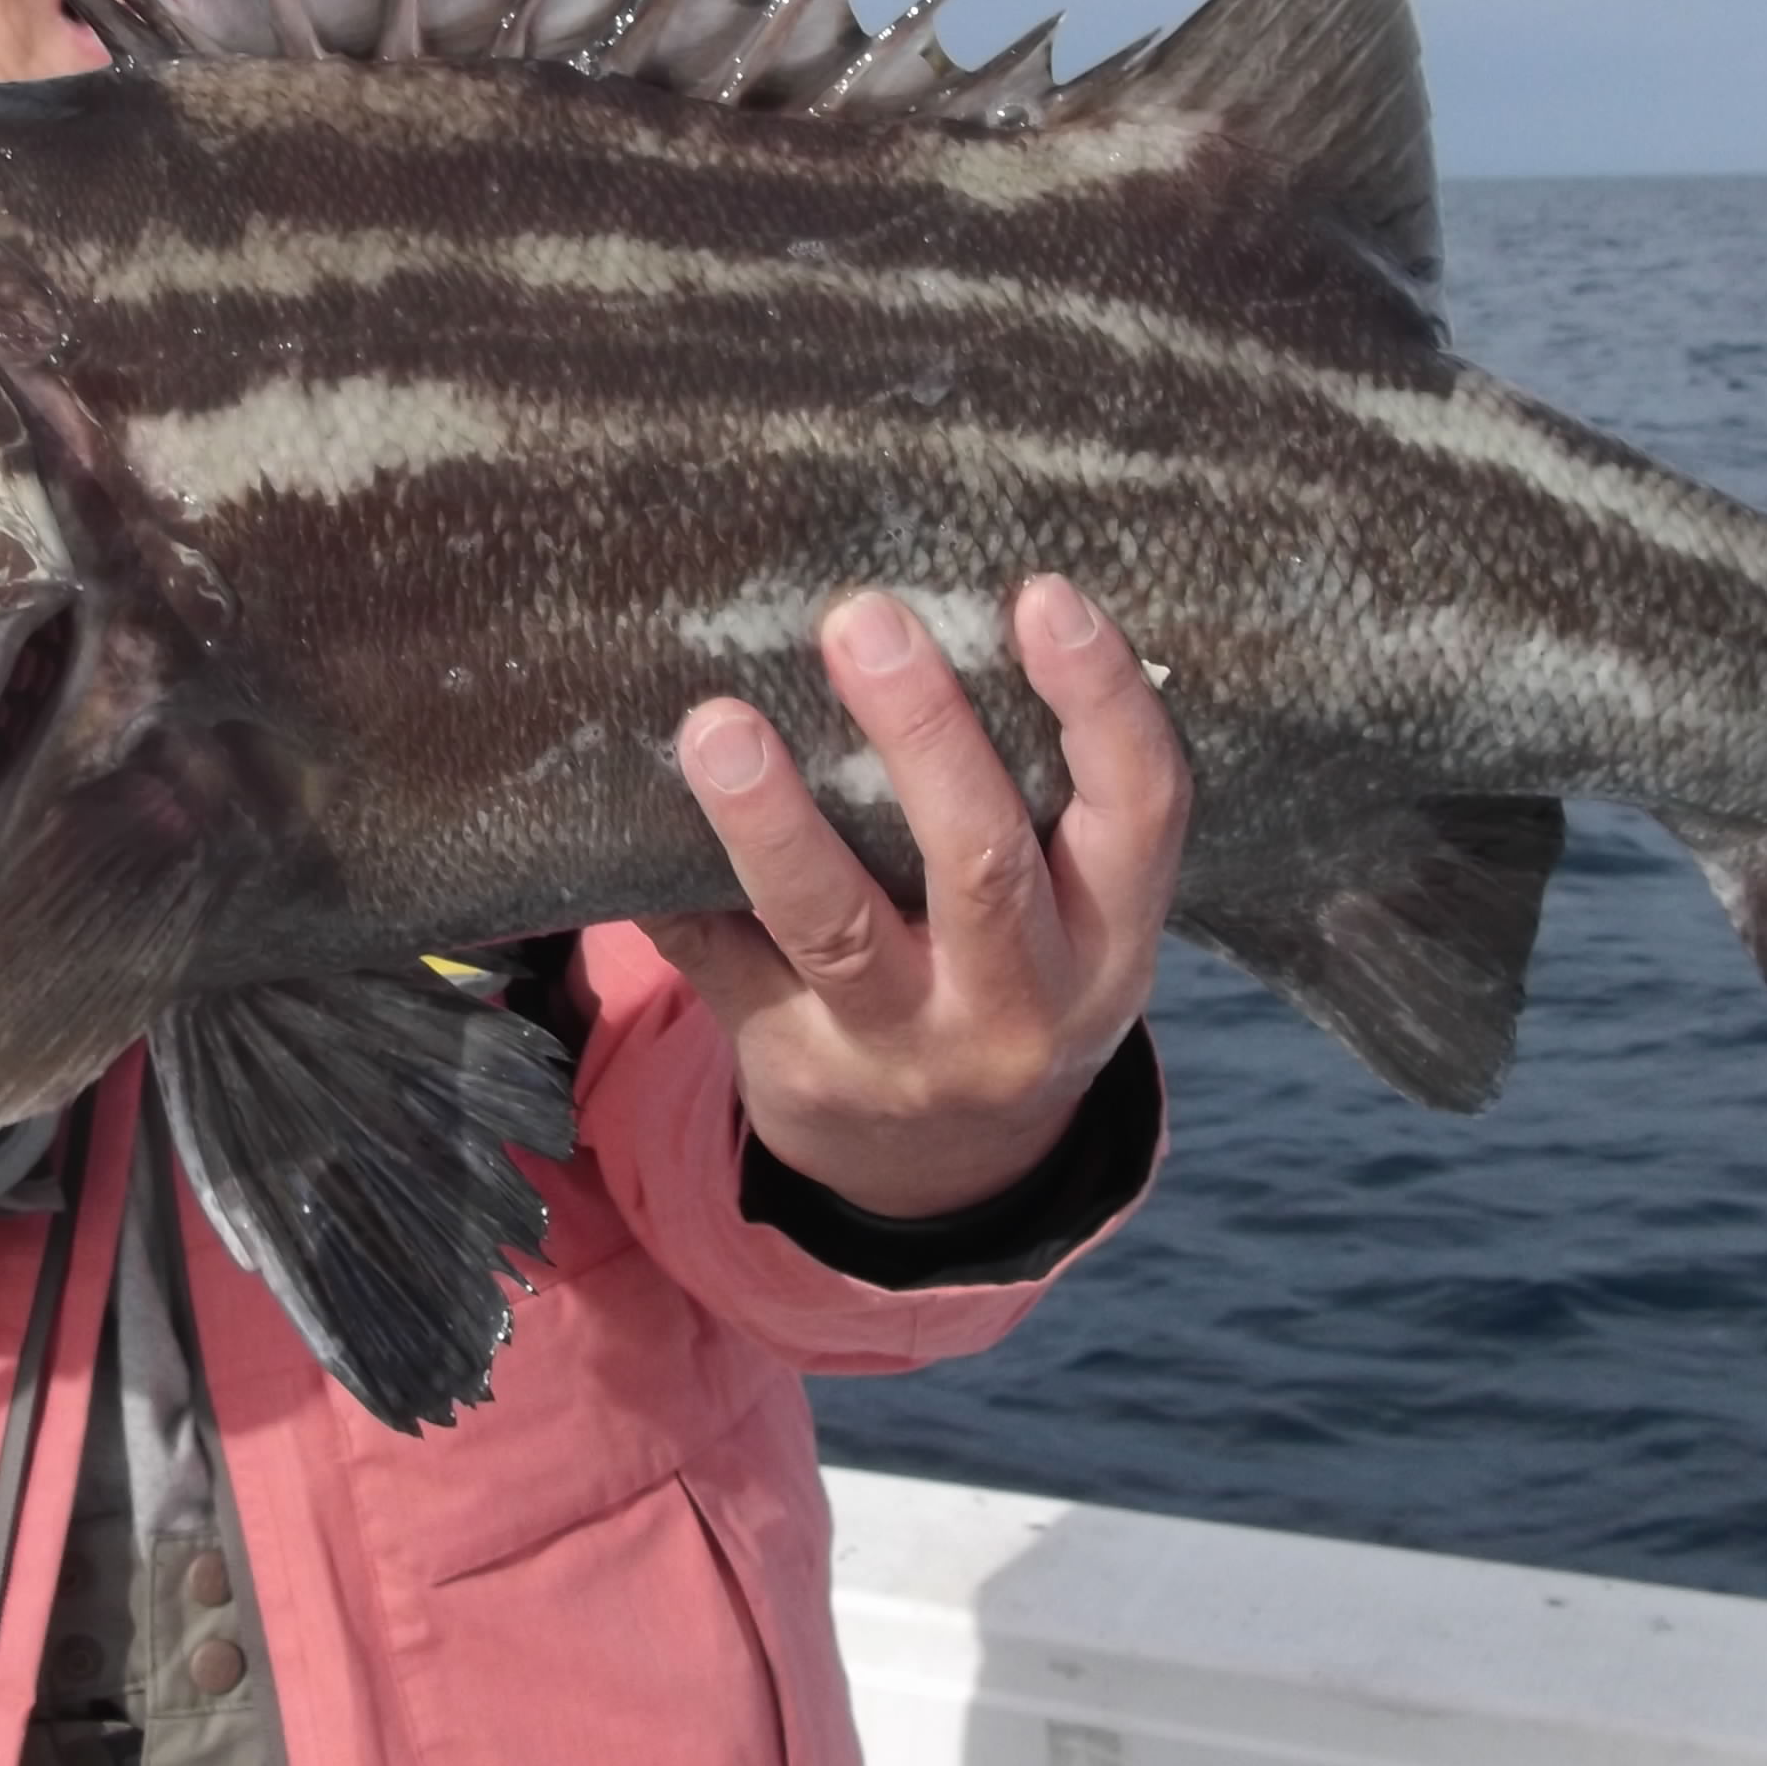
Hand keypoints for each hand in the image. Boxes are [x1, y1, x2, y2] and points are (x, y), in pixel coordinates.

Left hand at [644, 575, 1187, 1220]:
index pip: (1141, 810)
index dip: (1102, 702)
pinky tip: (625, 821)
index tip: (1044, 593)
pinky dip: (678, 887)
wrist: (939, 1172)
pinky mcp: (798, 1070)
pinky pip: (724, 966)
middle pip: (982, 864)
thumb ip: (1036, 799)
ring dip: (773, 820)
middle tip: (860, 617)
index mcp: (1108, 940)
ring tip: (716, 724)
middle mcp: (1021, 1005)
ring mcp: (906, 1050)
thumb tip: (928, 608)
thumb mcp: (1065, 916)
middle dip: (923, 734)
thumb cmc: (1004, 975)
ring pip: (838, 930)